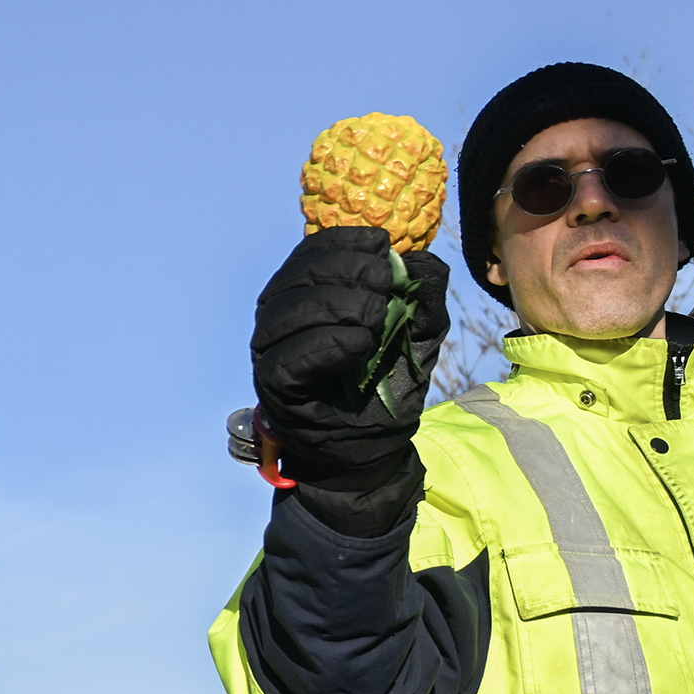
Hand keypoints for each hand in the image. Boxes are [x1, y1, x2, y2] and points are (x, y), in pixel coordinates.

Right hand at [253, 230, 447, 535]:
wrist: (371, 452)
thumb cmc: (386, 388)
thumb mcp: (418, 336)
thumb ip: (424, 298)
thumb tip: (424, 260)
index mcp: (306, 296)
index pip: (311, 253)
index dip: (346, 242)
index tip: (383, 247)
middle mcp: (278, 319)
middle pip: (299, 276)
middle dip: (347, 271)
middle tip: (386, 283)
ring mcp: (270, 353)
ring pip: (288, 311)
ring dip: (337, 304)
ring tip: (377, 317)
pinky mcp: (275, 388)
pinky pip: (288, 359)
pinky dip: (327, 344)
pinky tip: (361, 343)